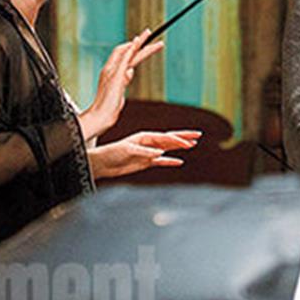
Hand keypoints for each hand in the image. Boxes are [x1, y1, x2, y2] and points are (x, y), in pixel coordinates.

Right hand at [79, 29, 164, 139]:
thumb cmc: (108, 109)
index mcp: (111, 73)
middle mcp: (110, 69)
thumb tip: (130, 71)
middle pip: (126, 51)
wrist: (100, 117)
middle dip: (139, 42)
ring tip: (149, 34)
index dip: (132, 48)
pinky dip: (132, 48)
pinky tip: (139, 42)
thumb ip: (123, 80)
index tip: (142, 44)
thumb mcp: (119, 92)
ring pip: (127, 51)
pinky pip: (125, 57)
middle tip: (149, 33)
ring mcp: (112, 71)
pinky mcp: (116, 75)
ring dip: (139, 42)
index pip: (122, 55)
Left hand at [86, 129, 200, 179]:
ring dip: (179, 147)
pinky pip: (161, 161)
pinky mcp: (144, 163)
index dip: (178, 140)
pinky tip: (179, 161)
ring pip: (167, 149)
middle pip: (169, 139)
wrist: (101, 164)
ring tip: (192, 145)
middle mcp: (148, 143)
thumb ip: (145, 152)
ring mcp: (147, 153)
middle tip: (198, 135)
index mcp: (145, 137)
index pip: (166, 137)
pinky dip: (170, 161)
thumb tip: (161, 153)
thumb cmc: (112, 153)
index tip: (190, 143)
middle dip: (183, 137)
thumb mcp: (128, 150)